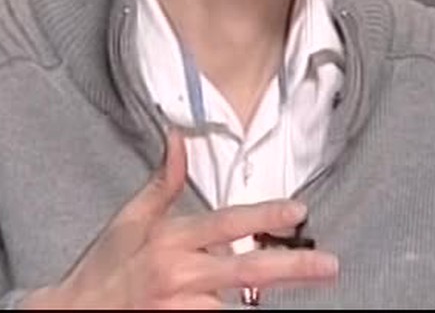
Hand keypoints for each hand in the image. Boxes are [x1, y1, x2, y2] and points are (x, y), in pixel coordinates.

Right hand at [21, 130, 338, 308]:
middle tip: (330, 265)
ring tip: (303, 294)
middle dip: (293, 267)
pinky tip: (258, 311)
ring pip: (236, 307)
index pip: (226, 223)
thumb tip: (178, 138)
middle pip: (246, 269)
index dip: (264, 216)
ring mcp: (179, 310)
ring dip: (265, 300)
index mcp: (170, 240)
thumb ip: (163, 183)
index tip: (299, 210)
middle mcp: (179, 275)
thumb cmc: (104, 268)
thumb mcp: (131, 220)